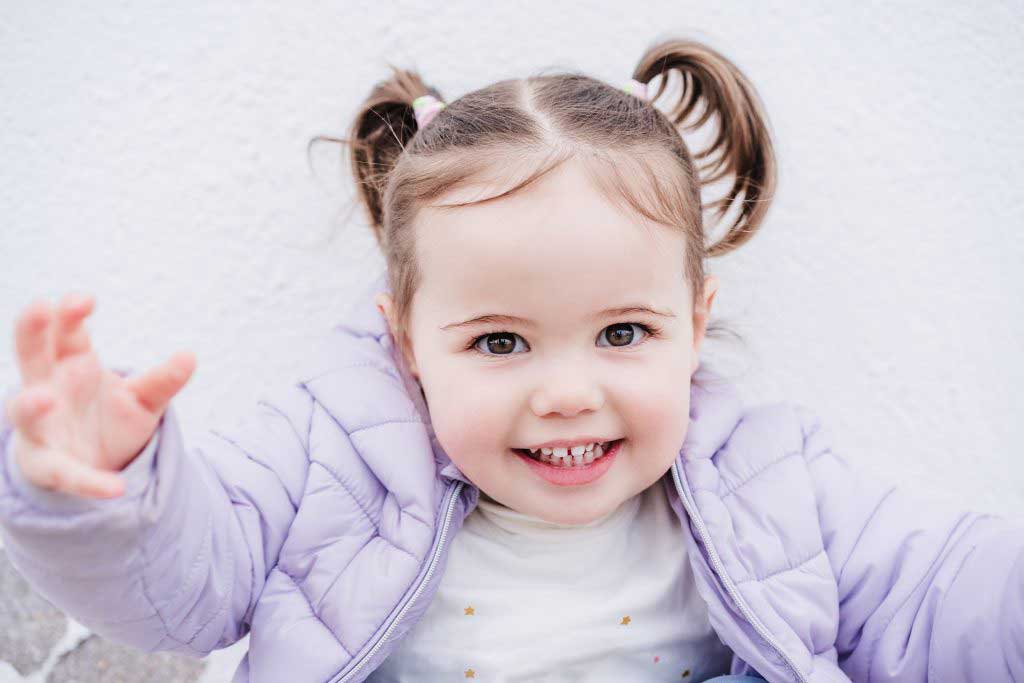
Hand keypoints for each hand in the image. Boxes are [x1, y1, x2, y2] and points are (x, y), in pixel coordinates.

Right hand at [4, 293, 195, 498]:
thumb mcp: (143, 399)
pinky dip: (87, 481)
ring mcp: (41, 426)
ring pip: (23, 410)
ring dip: (30, 404)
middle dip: (32, 332)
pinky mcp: (47, 465)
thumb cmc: (108, 418)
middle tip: (40, 307)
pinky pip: (63, 473)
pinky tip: (113, 489)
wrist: (94, 463)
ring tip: (45, 398)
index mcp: (73, 364)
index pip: (67, 332)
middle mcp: (49, 388)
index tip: (84, 300)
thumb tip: (191, 356)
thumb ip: (162, 381)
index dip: (70, 314)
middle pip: (32, 355)